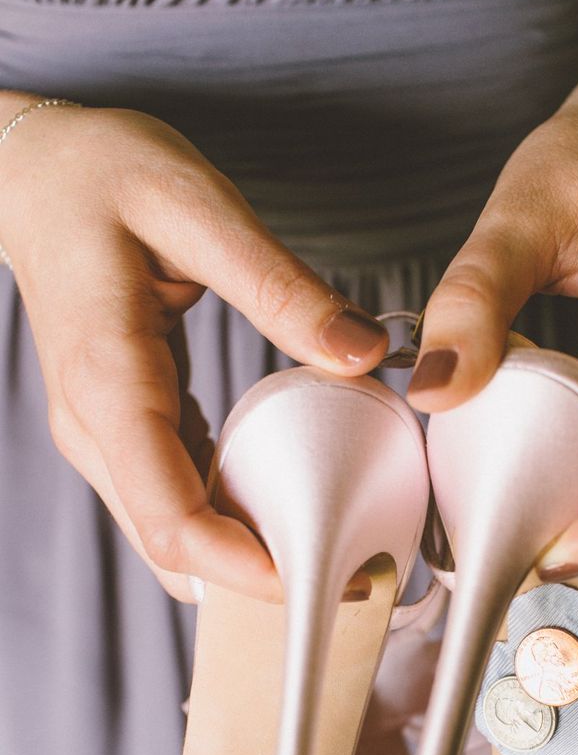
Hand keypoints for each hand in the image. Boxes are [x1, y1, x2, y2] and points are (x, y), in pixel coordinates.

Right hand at [0, 98, 387, 600]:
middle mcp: (96, 427)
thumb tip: (363, 353)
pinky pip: (180, 496)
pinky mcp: (125, 429)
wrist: (36, 174)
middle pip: (173, 544)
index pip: (172, 516)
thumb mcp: (198, 208)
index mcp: (109, 382)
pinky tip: (293, 502)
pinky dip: (235, 515)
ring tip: (339, 546)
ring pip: (175, 531)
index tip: (322, 581)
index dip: (244, 568)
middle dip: (261, 574)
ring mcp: (104, 436)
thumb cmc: (103, 176)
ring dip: (250, 553)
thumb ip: (280, 286)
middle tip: (356, 578)